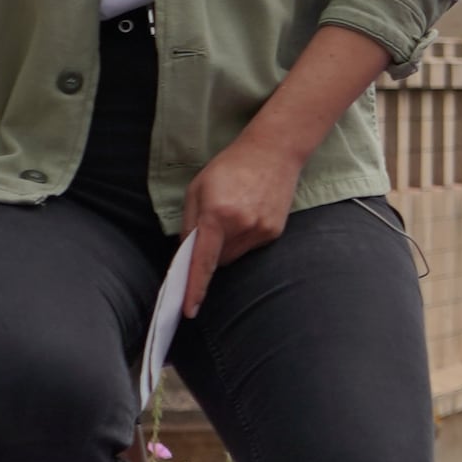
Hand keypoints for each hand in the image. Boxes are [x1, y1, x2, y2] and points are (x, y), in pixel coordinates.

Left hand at [180, 124, 304, 312]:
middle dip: (210, 252)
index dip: (194, 288)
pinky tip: (249, 213)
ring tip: (234, 215)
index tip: (189, 310)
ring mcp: (261, 230)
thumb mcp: (198, 189)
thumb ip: (189, 223)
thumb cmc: (230, 166)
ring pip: (234, 256)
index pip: (202, 262)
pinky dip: (244, 238)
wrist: (273, 151)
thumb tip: (187, 253)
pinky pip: (250, 247)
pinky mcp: (274, 231)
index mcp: (217, 215)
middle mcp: (241, 226)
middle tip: (212, 226)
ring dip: (227, 246)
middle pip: (217, 261)